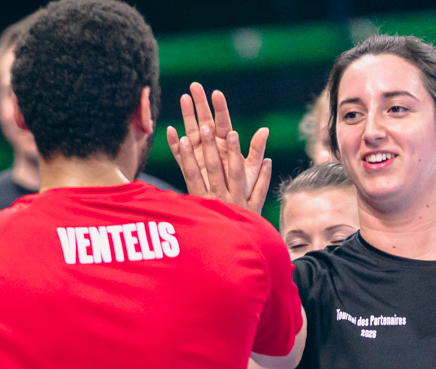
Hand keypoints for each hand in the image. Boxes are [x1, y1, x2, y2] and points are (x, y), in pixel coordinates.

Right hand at [167, 84, 270, 212]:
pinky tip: (171, 131)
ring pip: (193, 135)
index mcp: (228, 148)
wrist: (231, 217)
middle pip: (207, 124)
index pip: (224, 123)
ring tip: (184, 99)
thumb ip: (255, 151)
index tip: (216, 93)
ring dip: (188, 118)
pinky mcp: (191, 173)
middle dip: (201, 105)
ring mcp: (201, 160)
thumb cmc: (244, 193)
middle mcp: (214, 151)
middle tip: (195, 85)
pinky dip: (175, 146)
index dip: (221, 109)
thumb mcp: (252, 172)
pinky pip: (181, 158)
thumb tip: (265, 130)